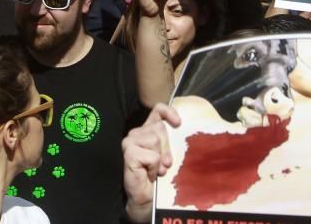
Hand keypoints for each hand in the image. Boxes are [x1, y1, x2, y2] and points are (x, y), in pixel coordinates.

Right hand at [122, 103, 182, 223]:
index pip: (157, 110)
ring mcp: (130, 142)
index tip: (179, 123)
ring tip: (157, 170)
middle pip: (160, 128)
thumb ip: (171, 141)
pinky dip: (154, 167)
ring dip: (161, 159)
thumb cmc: (159, 177)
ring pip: (155, 140)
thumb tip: (181, 128)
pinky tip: (150, 174)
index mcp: (147, 131)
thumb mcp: (168, 155)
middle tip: (164, 164)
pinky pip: (152, 155)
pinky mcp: (129, 153)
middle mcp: (136, 133)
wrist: (147, 200)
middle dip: (167, 147)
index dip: (169, 112)